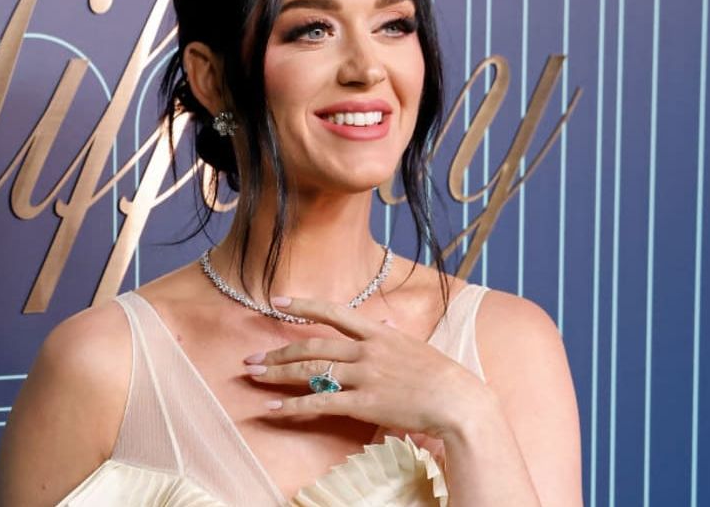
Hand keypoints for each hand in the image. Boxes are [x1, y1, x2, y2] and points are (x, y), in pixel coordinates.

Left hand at [242, 296, 489, 443]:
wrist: (458, 400)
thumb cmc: (440, 374)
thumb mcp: (414, 344)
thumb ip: (392, 333)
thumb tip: (383, 320)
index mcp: (378, 333)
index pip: (333, 313)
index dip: (303, 306)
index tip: (277, 302)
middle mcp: (367, 350)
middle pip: (312, 346)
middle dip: (278, 352)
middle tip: (251, 358)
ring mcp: (364, 377)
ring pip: (311, 371)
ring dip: (278, 374)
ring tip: (254, 377)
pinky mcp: (363, 403)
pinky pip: (321, 402)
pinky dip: (294, 405)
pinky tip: (275, 408)